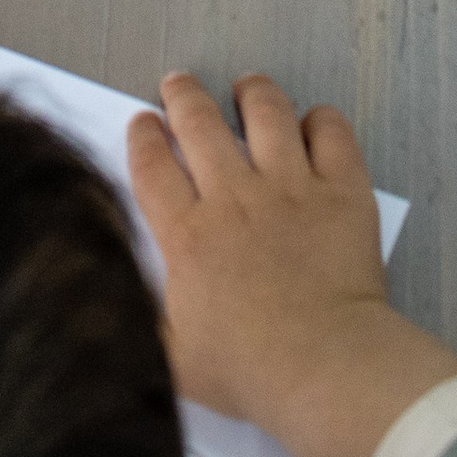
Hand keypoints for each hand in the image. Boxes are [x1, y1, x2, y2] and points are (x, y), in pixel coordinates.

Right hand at [128, 73, 456, 456]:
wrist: (325, 370)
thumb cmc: (248, 372)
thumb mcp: (172, 358)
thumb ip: (142, 318)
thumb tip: (115, 295)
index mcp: (187, 236)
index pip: (153, 165)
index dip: (143, 136)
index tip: (144, 123)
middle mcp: (234, 197)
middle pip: (199, 122)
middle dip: (183, 95)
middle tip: (179, 85)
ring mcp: (291, 187)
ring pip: (266, 111)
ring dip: (252, 92)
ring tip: (246, 89)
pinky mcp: (342, 191)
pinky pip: (330, 133)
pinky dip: (320, 120)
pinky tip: (312, 123)